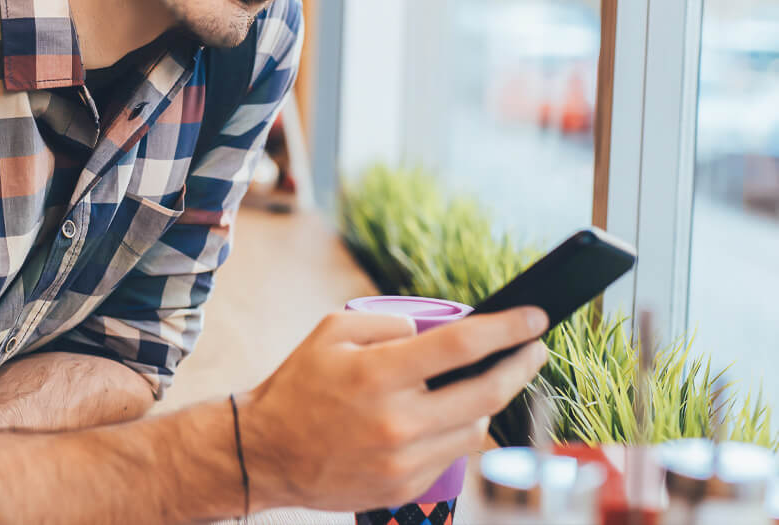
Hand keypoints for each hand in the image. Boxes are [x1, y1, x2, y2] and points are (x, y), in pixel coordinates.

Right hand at [236, 306, 548, 511]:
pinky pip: (451, 455)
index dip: (506, 329)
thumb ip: (387, 324)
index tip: (536, 317)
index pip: (461, 346)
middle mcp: (398, 421)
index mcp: (378, 375)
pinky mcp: (405, 487)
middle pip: (486, 393)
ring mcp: (404, 460)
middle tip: (535, 348)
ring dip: (485, 402)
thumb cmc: (299, 384)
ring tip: (478, 382)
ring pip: (475, 427)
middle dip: (521, 365)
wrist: (267, 451)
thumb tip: (434, 333)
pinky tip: (440, 416)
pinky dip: (454, 430)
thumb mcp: (331, 331)